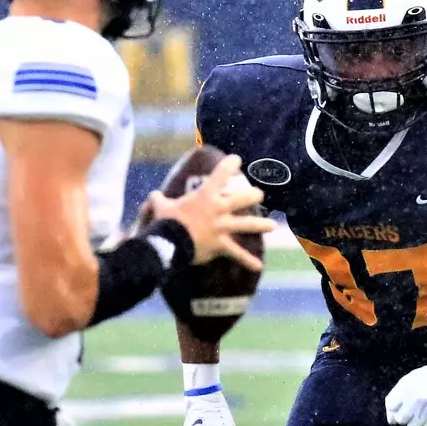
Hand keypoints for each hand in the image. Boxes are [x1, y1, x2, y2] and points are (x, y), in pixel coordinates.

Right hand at [143, 155, 271, 270]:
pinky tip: (259, 266)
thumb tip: (153, 195)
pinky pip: (237, 254)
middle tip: (259, 195)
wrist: (168, 243)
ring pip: (247, 224)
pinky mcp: (221, 244)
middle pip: (242, 199)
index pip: (220, 174)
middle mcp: (218, 209)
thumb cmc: (166, 222)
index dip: (230, 164)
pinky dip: (248, 261)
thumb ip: (159, 199)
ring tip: (272, 226)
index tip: (237, 159)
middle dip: (253, 196)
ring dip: (261, 225)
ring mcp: (222, 227)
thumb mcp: (161, 206)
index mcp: (205, 195)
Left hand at [385, 355, 426, 425]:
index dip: (394, 409)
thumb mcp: (413, 378)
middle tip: (415, 411)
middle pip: (401, 418)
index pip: (391, 405)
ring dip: (417, 422)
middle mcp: (416, 396)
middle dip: (405, 417)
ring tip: (425, 412)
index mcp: (408, 384)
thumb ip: (398, 397)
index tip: (399, 409)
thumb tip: (390, 419)